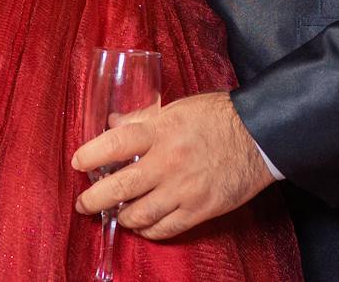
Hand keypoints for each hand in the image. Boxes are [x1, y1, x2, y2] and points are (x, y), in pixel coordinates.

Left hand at [71, 92, 274, 239]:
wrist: (260, 136)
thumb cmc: (218, 117)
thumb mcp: (178, 108)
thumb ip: (144, 118)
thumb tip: (113, 123)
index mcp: (162, 130)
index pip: (115, 144)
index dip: (90, 156)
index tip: (78, 163)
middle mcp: (169, 161)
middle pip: (120, 187)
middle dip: (94, 199)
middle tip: (83, 203)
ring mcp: (184, 189)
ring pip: (140, 215)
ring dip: (122, 217)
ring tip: (116, 214)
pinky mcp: (200, 209)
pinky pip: (165, 228)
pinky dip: (148, 230)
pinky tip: (142, 225)